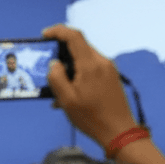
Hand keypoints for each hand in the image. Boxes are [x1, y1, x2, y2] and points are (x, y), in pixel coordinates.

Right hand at [42, 23, 136, 148]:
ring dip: (70, 63)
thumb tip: (54, 63)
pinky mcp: (112, 77)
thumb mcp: (66, 100)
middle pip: (79, 45)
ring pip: (85, 57)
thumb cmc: (92, 117)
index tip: (44, 35)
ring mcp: (109, 69)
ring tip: (59, 83)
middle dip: (62, 50)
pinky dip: (79, 72)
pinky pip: (92, 67)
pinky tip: (72, 90)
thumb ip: (56, 77)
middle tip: (47, 62)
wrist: (120, 132)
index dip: (57, 31)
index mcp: (90, 65)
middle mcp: (102, 62)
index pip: (74, 36)